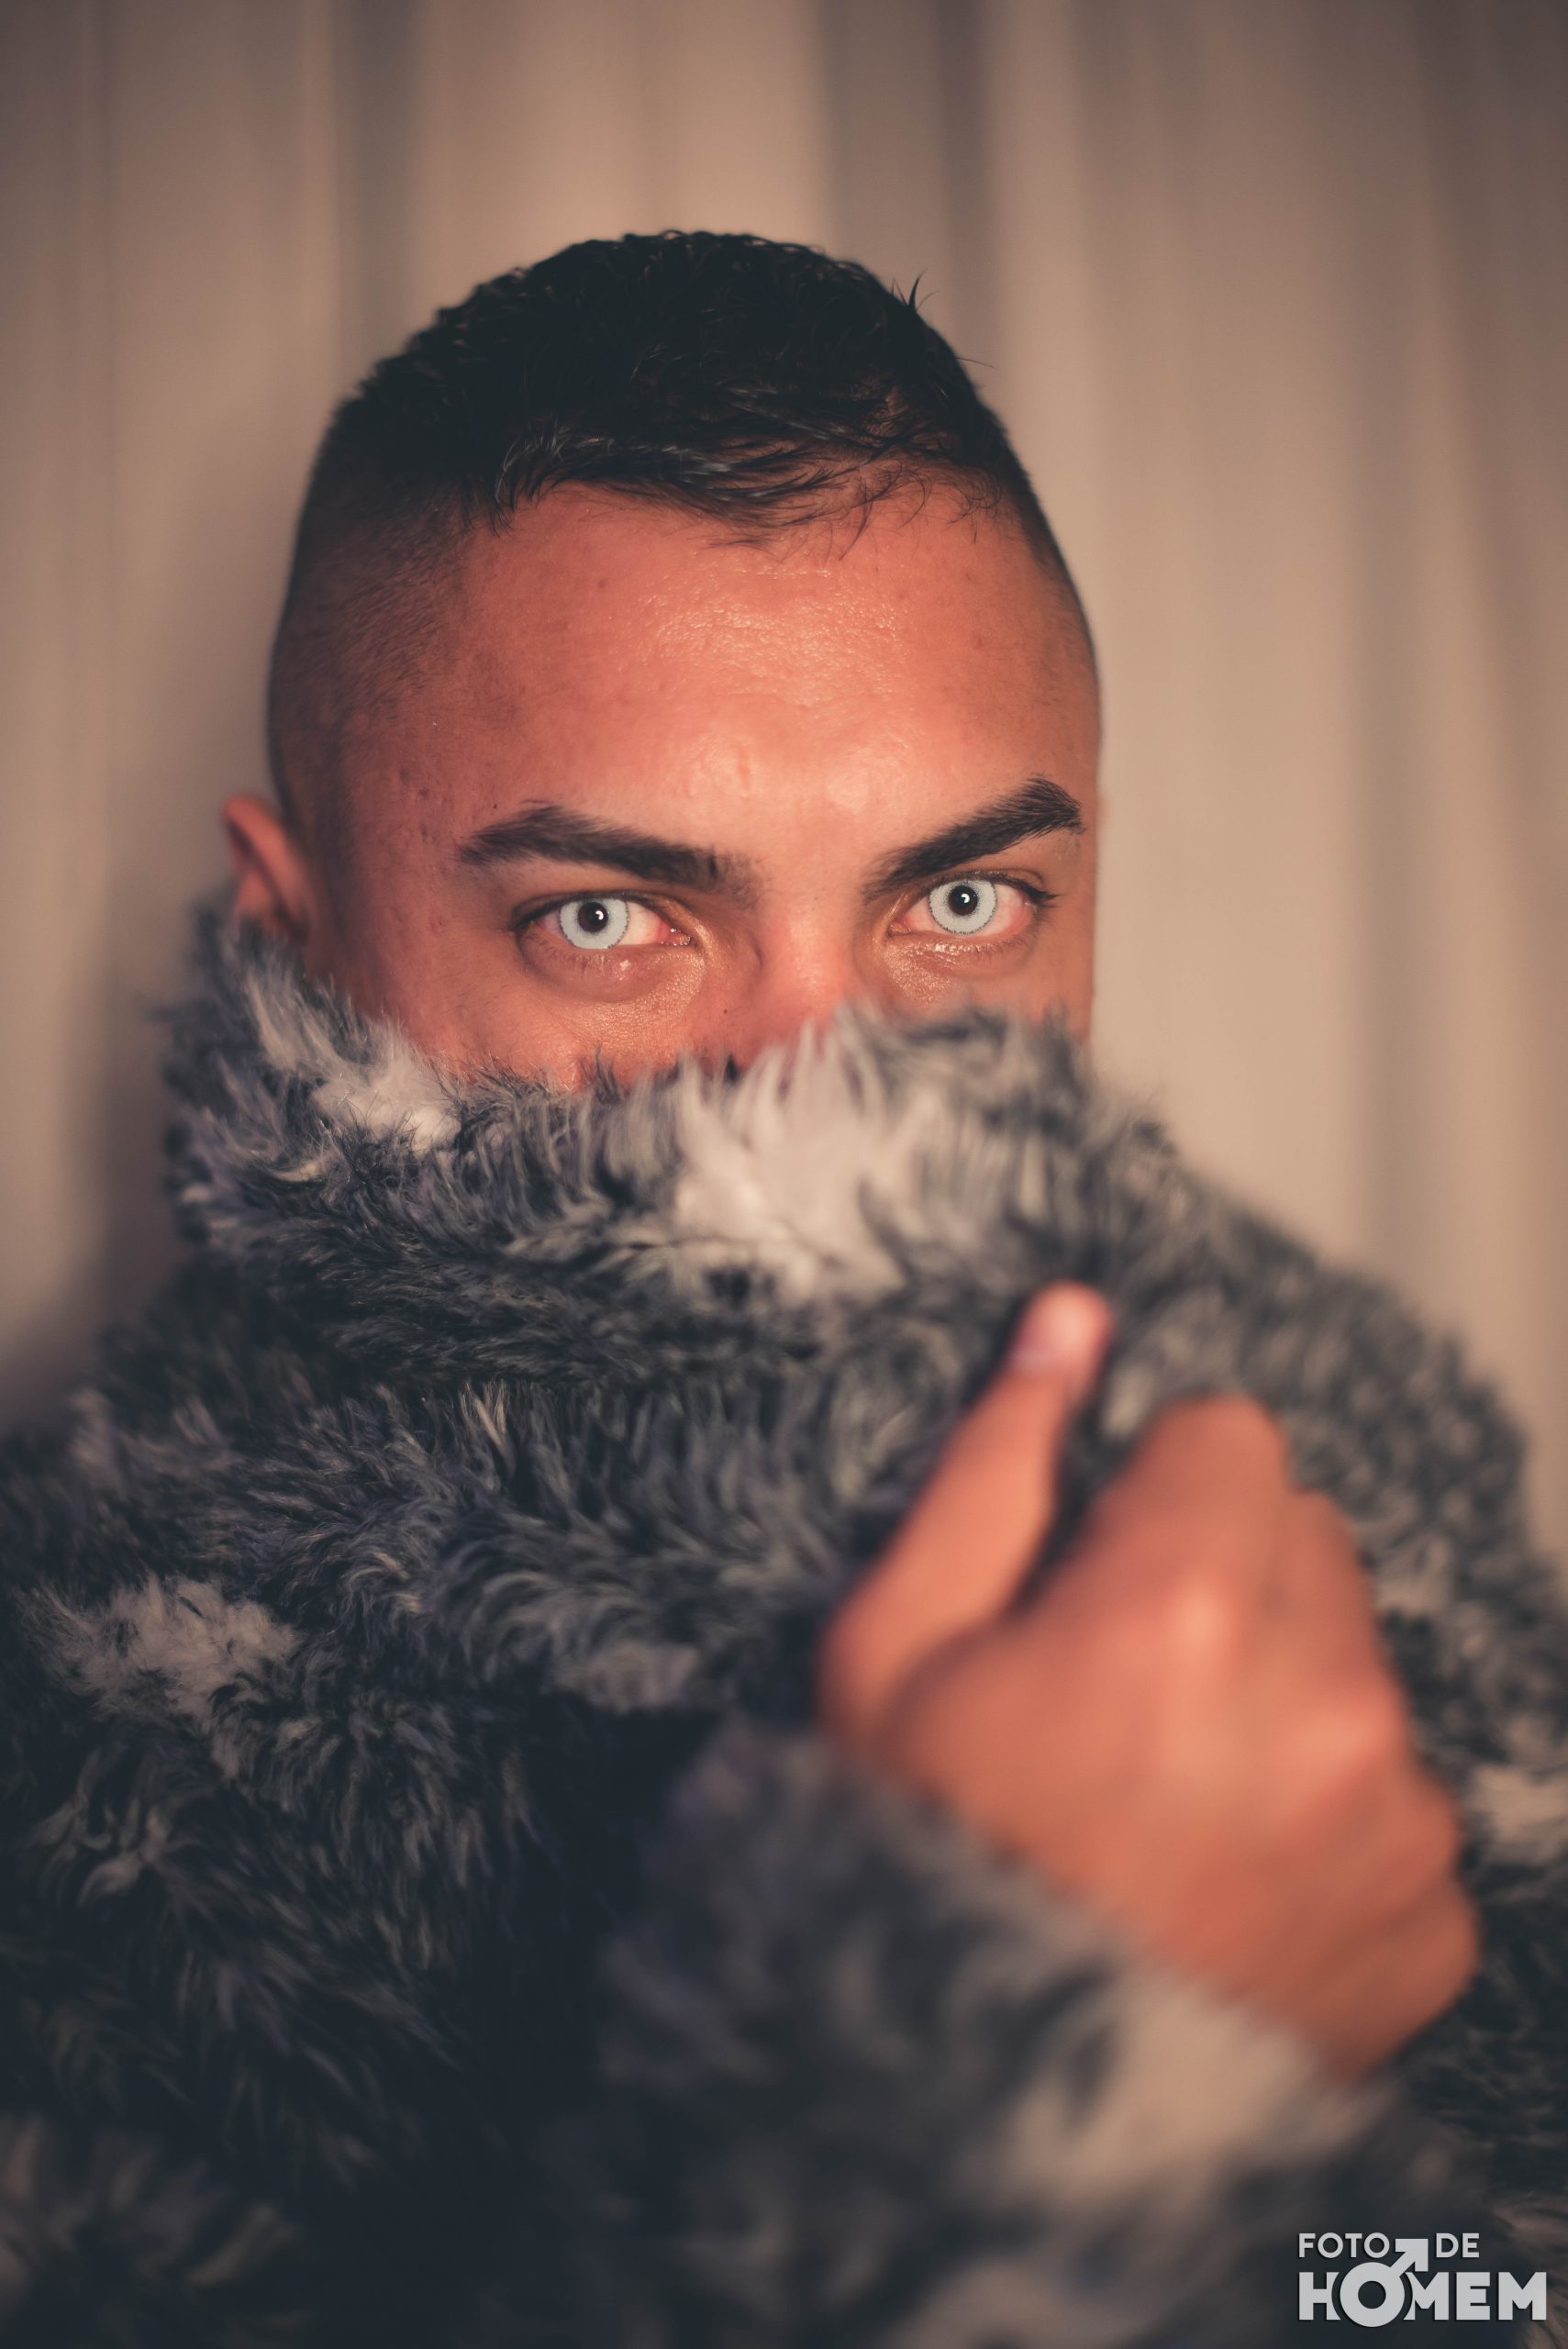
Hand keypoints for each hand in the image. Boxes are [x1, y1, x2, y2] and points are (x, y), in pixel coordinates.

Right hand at [818, 1285, 1477, 2074]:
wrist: (979, 2121)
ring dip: (1280, 1690)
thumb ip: (998, 1466)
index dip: (1148, 1491)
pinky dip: (1326, 1814)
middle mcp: (1321, 1696)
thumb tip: (1069, 1320)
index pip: (1230, 1435)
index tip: (1092, 1571)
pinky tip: (1224, 1877)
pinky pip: (1394, 1796)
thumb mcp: (893, 1648)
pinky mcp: (1429, 1920)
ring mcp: (1390, 1817)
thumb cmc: (912, 1866)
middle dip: (1223, 1576)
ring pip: (1356, 1662)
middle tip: (1116, 1691)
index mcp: (1181, 1604)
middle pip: (1304, 1537)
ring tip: (1166, 1797)